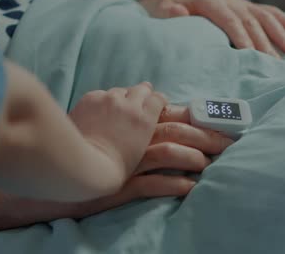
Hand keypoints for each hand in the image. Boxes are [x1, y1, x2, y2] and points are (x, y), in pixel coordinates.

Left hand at [69, 82, 167, 179]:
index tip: (156, 103)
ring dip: (120, 98)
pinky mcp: (91, 98)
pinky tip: (95, 113)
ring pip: (119, 91)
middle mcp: (130, 106)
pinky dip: (100, 102)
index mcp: (144, 121)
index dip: (158, 100)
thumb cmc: (113, 170)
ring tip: (113, 111)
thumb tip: (142, 124)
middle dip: (141, 94)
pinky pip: (100, 94)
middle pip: (142, 89)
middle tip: (136, 102)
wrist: (85, 166)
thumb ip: (143, 133)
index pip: (158, 99)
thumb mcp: (140, 154)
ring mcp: (109, 99)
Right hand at [69, 104, 233, 217]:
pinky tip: (190, 189)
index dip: (196, 117)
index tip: (218, 122)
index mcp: (130, 117)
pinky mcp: (122, 183)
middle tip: (230, 142)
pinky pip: (153, 184)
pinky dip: (174, 185)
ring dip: (192, 158)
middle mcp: (132, 135)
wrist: (55, 165)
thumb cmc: (78, 138)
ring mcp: (128, 159)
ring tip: (208, 165)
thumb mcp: (101, 114)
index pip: (170, 112)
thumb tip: (150, 95)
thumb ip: (128, 106)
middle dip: (207, 135)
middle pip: (176, 129)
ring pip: (168, 152)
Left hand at [138, 0, 284, 57]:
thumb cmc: (158, 13)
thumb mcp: (157, 12)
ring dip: (276, 32)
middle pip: (248, 18)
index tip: (251, 54)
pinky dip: (280, 20)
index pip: (228, 18)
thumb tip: (178, 11)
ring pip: (260, 14)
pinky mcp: (239, 5)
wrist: (161, 1)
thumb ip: (168, 13)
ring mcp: (233, 0)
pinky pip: (263, 11)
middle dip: (262, 41)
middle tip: (274, 62)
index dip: (241, 35)